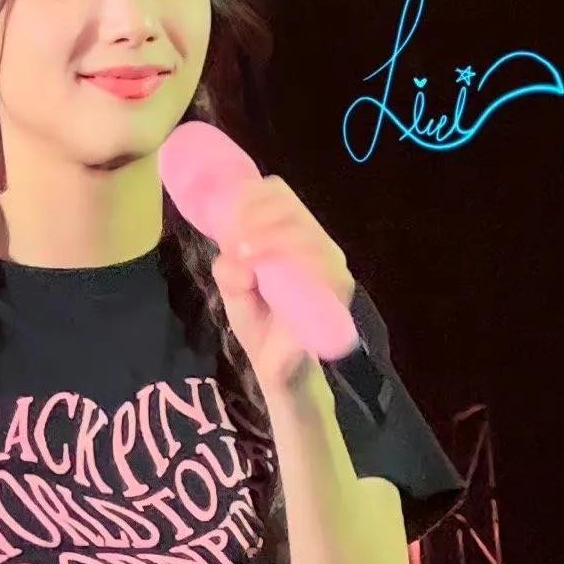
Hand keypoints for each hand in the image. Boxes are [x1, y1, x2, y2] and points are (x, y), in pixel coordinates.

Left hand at [211, 174, 355, 399]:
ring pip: (303, 230)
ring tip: (242, 253)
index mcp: (295, 235)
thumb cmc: (260, 324)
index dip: (250, 198)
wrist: (277, 368)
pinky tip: (259, 270)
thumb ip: (228, 267)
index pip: (278, 194)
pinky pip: (317, 262)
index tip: (226, 219)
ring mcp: (332, 266)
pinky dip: (284, 257)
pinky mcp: (336, 290)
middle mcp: (318, 244)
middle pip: (290, 206)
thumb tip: (234, 257)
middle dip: (254, 217)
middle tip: (233, 242)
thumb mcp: (233, 289)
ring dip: (266, 236)